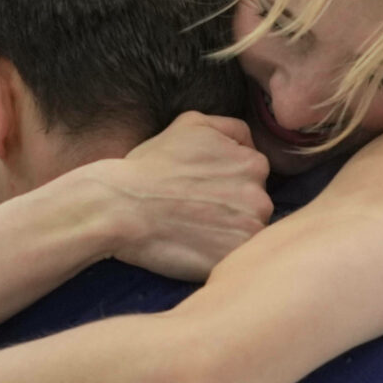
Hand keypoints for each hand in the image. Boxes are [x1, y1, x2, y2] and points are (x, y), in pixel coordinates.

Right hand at [89, 112, 271, 279]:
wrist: (121, 206)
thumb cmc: (149, 166)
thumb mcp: (191, 125)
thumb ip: (230, 128)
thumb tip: (249, 142)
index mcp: (254, 164)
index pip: (252, 177)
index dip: (225, 184)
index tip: (199, 191)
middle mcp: (260, 195)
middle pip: (254, 206)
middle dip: (230, 209)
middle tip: (194, 212)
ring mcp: (250, 229)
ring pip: (246, 233)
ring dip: (226, 232)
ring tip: (192, 230)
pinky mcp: (234, 257)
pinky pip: (234, 257)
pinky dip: (218, 254)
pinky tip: (193, 247)